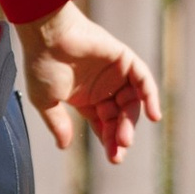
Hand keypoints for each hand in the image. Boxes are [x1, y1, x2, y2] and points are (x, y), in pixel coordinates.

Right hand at [12, 2, 161, 160]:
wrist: (47, 35)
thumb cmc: (41, 64)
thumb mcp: (46, 101)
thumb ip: (58, 123)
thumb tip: (64, 146)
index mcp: (85, 98)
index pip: (103, 124)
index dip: (109, 141)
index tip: (113, 158)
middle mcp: (102, 87)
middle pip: (118, 117)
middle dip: (120, 135)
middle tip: (120, 150)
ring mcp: (115, 73)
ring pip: (130, 103)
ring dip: (130, 121)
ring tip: (125, 138)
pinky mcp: (124, 59)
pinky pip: (143, 81)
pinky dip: (150, 97)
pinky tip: (153, 116)